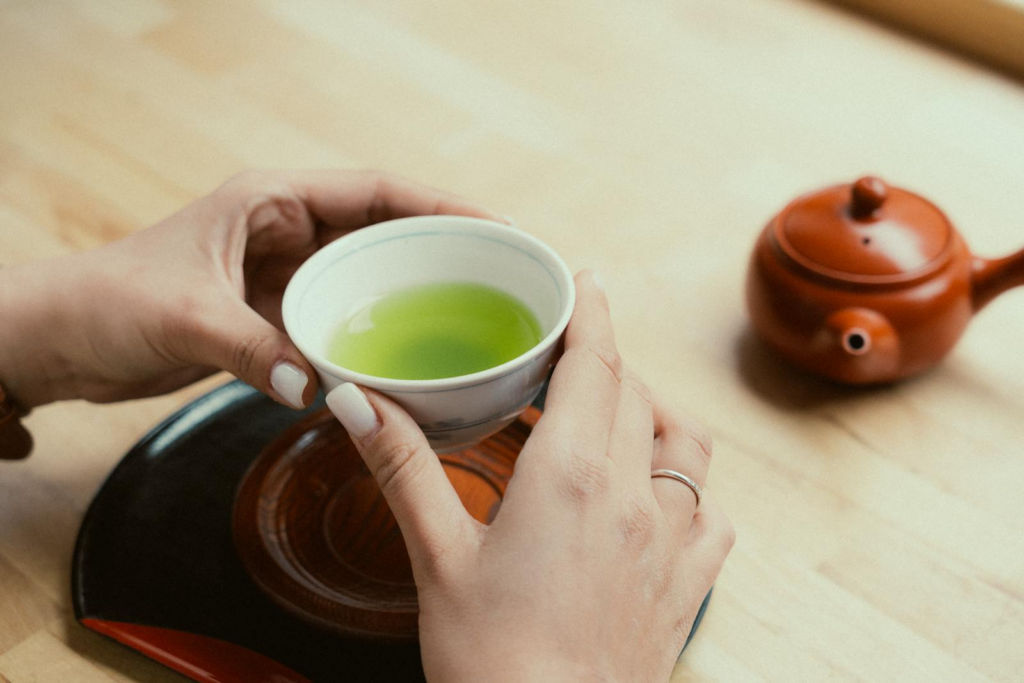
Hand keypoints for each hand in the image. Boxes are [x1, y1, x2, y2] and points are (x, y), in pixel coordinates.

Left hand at [0, 170, 503, 408]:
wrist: (62, 339)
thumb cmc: (107, 302)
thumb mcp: (184, 315)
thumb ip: (252, 348)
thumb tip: (319, 389)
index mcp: (272, 200)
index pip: (377, 191)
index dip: (442, 204)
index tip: (496, 226)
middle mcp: (286, 230)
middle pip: (386, 232)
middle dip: (444, 250)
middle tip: (503, 277)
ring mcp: (284, 274)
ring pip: (369, 278)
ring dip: (413, 296)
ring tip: (472, 319)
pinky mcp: (275, 314)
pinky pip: (341, 320)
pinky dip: (373, 338)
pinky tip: (404, 362)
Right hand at [326, 271, 734, 681]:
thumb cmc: (491, 662)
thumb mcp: (436, 558)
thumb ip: (403, 469)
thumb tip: (357, 402)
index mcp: (569, 479)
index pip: (595, 366)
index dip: (592, 315)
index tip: (585, 281)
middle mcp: (634, 499)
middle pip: (635, 394)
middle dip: (609, 358)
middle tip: (576, 349)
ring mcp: (672, 544)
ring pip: (686, 443)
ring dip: (656, 412)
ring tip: (619, 410)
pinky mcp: (689, 587)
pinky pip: (713, 514)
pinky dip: (690, 486)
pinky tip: (660, 497)